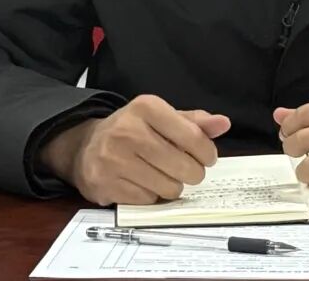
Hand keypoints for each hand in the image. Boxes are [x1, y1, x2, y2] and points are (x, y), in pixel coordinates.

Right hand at [39, 95, 230, 204]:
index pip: (192, 135)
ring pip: (168, 187)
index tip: (207, 157)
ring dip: (173, 186)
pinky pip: (147, 200)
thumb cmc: (132, 131)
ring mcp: (113, 158)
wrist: (85, 147)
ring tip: (163, 176)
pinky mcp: (105, 184)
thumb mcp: (162, 118)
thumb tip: (223, 123)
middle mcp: (128, 130)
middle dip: (193, 173)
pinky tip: (143, 183)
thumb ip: (194, 122)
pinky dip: (151, 196)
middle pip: (183, 166)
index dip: (206, 152)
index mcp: (146, 107)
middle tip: (188, 170)